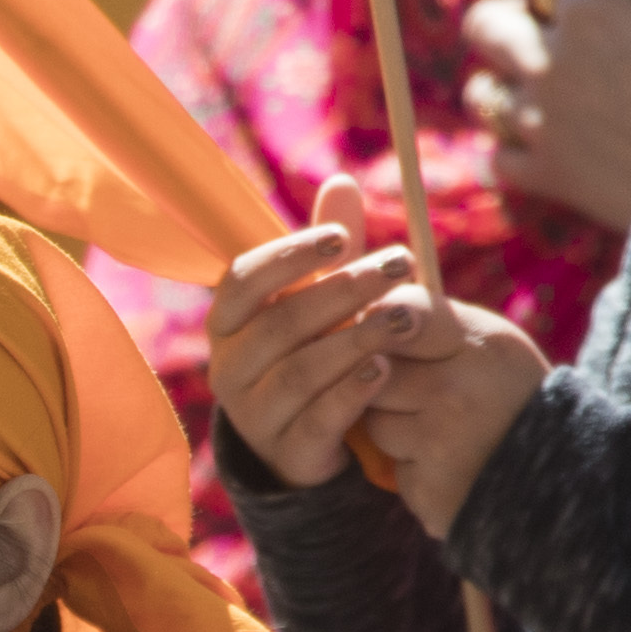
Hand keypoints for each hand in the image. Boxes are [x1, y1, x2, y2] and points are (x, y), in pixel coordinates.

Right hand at [203, 170, 435, 491]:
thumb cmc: (311, 352)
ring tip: (404, 318)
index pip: (242, 279)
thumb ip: (329, 249)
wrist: (306, 442)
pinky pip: (317, 420)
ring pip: (300, 371)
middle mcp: (229, 367)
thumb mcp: (318, 300)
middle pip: (280, 323)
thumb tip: (343, 179)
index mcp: (226, 323)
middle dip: (343, 290)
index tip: (344, 236)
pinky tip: (384, 369)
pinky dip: (351, 393)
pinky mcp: (286, 452)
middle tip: (398, 264)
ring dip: (355, 340)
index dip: (291, 255)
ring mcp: (253, 415)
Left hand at [355, 292, 549, 541]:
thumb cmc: (508, 397)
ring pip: (375, 421)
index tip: (380, 325)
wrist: (554, 476)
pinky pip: (390, 466)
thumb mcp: (491, 346)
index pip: (406, 312)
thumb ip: (432, 323)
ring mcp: (441, 442)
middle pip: (375, 370)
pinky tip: (445, 464)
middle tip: (424, 391)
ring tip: (442, 431)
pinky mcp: (429, 487)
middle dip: (385, 380)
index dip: (383, 317)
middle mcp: (458, 391)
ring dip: (395, 427)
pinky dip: (411, 467)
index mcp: (483, 346)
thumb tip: (360, 311)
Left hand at [462, 0, 630, 231]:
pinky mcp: (542, 171)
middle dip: (500, 25)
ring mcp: (537, 118)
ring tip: (527, 100)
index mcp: (589, 10)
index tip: (573, 3)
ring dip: (499, 91)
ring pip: (480, 94)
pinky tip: (531, 151)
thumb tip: (622, 5)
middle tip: (523, 38)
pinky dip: (510, 155)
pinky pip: (498, 160)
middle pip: (484, 26)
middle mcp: (549, 58)